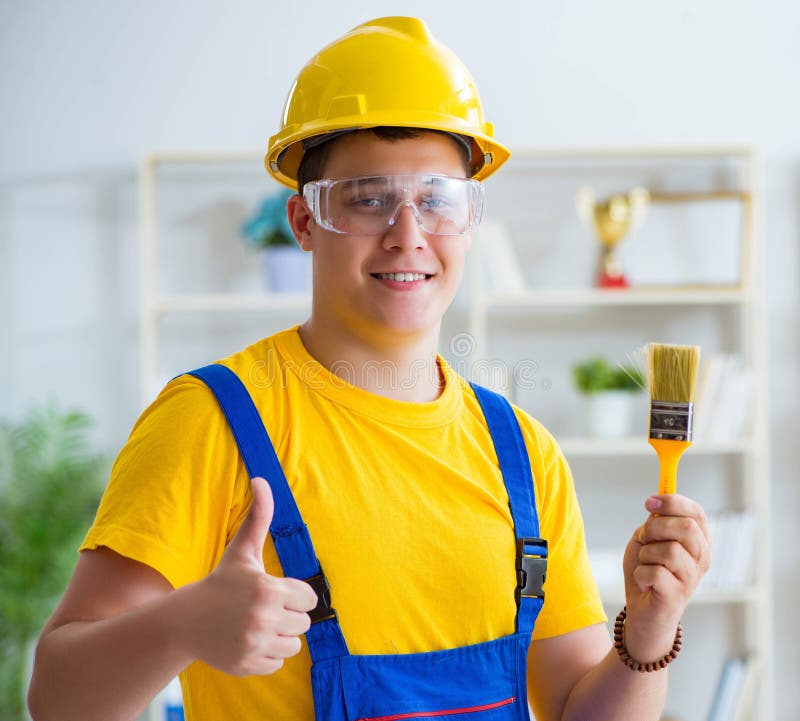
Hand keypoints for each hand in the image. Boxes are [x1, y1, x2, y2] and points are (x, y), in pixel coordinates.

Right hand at [179, 477, 317, 675]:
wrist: (186, 620)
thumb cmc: (222, 582)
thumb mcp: (242, 550)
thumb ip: (259, 516)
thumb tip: (262, 479)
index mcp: (268, 591)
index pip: (309, 599)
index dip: (294, 594)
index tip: (274, 591)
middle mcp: (263, 620)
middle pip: (303, 623)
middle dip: (287, 615)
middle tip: (263, 608)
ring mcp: (255, 646)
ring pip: (293, 645)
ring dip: (279, 635)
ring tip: (257, 624)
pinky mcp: (248, 666)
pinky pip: (277, 663)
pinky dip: (267, 654)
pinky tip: (248, 640)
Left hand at [621, 494, 710, 661]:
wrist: (642, 612)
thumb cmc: (647, 571)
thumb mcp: (648, 540)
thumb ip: (654, 523)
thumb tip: (655, 504)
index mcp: (697, 541)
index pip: (696, 513)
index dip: (673, 502)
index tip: (649, 502)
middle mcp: (702, 558)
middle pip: (686, 527)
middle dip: (656, 527)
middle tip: (643, 538)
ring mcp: (692, 578)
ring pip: (669, 550)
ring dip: (646, 554)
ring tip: (645, 565)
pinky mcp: (678, 595)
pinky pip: (654, 572)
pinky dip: (641, 574)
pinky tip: (644, 582)